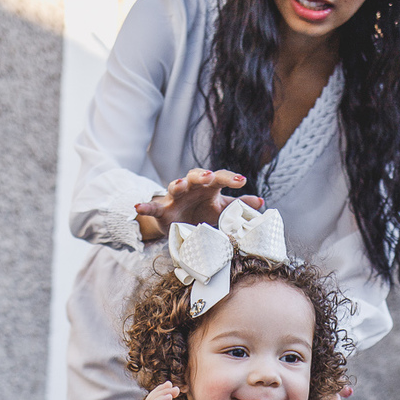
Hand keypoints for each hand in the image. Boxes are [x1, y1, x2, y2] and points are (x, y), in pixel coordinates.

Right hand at [135, 166, 263, 238]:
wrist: (179, 223)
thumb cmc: (202, 211)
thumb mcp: (221, 208)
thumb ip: (239, 205)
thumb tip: (261, 202)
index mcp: (208, 187)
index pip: (220, 178)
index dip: (230, 178)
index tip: (242, 181)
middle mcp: (192, 187)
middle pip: (196, 175)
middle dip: (201, 175)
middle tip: (209, 177)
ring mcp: (176, 198)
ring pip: (175, 186)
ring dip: (177, 183)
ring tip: (179, 184)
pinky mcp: (163, 210)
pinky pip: (153, 207)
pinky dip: (145, 207)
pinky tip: (137, 208)